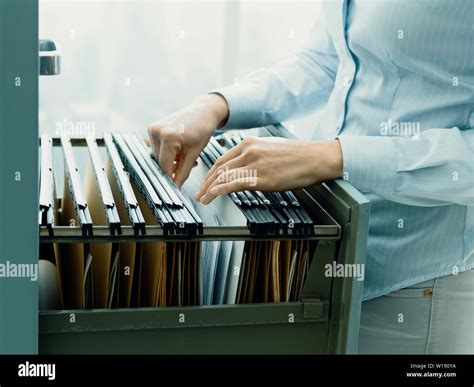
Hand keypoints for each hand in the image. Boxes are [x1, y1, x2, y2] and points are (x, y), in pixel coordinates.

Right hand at [147, 94, 228, 187]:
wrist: (203, 112)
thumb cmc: (202, 129)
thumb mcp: (195, 153)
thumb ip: (183, 172)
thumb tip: (176, 187)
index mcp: (168, 137)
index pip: (165, 166)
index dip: (170, 178)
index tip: (175, 187)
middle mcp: (157, 131)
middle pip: (160, 162)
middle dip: (172, 167)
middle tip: (188, 163)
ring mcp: (152, 129)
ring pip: (158, 156)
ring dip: (170, 160)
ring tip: (185, 153)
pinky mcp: (152, 128)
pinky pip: (157, 148)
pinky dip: (167, 152)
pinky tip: (179, 148)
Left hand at [195, 136, 342, 203]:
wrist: (315, 158)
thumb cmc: (298, 155)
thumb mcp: (270, 149)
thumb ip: (255, 156)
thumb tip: (246, 167)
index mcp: (249, 143)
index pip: (222, 159)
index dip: (211, 173)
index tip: (206, 181)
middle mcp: (248, 151)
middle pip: (219, 168)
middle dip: (206, 182)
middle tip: (199, 193)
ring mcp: (254, 164)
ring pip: (223, 177)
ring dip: (209, 189)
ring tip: (202, 199)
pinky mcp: (261, 177)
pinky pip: (234, 184)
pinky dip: (219, 190)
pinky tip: (212, 195)